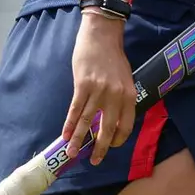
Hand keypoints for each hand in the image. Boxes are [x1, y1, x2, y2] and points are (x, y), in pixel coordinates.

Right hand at [63, 13, 136, 166]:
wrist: (101, 34)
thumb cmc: (113, 56)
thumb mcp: (125, 78)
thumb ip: (120, 98)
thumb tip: (111, 118)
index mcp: (129, 94)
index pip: (126, 126)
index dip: (117, 139)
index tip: (110, 146)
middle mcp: (115, 95)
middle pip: (107, 129)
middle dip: (100, 148)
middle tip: (94, 160)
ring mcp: (99, 90)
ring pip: (87, 122)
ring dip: (79, 140)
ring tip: (72, 153)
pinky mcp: (83, 85)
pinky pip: (75, 110)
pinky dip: (69, 124)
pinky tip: (65, 135)